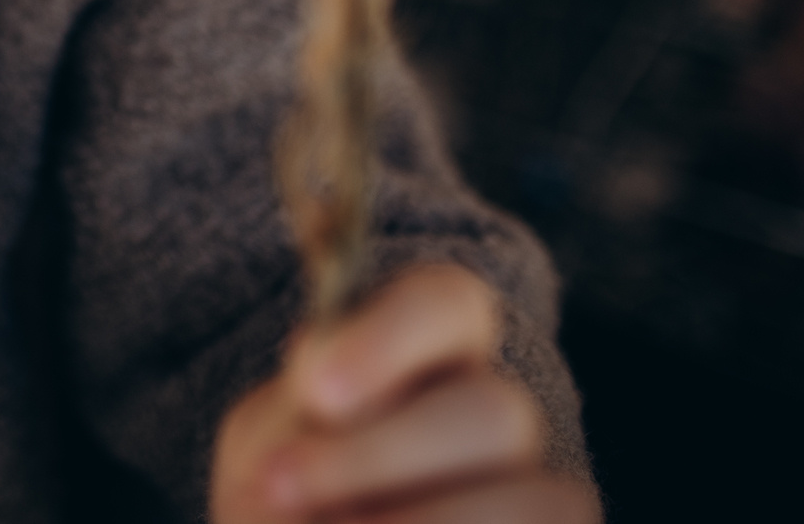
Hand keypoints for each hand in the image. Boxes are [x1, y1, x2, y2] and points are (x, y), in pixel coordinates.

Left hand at [212, 265, 597, 523]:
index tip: (318, 393)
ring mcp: (529, 487)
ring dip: (421, 522)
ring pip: (536, 498)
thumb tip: (326, 382)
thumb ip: (296, 415)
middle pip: (497, 410)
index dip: (394, 335)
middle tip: (281, 486)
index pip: (449, 302)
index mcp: (423, 352)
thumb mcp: (267, 448)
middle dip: (379, 460)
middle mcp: (490, 411)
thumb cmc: (282, 498)